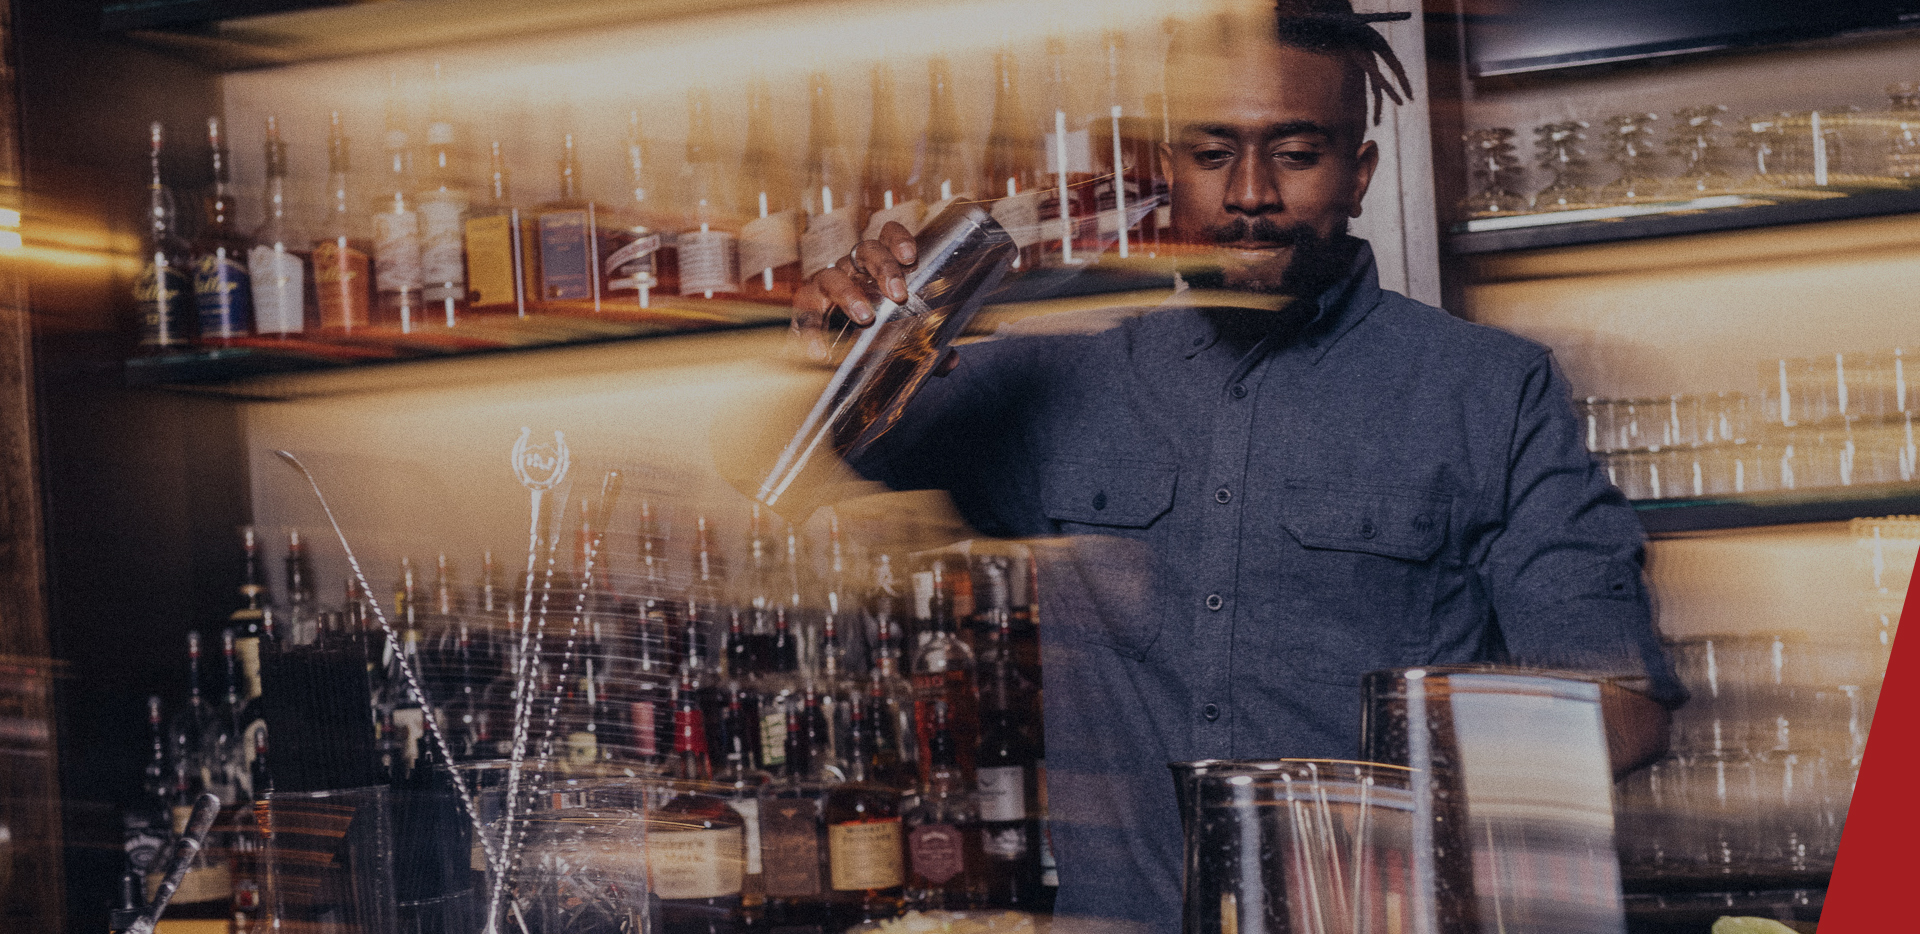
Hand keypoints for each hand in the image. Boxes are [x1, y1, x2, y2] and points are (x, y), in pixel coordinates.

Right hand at [791, 221, 917, 360]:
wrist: (838, 353)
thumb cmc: (877, 331)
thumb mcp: (905, 336)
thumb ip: (928, 345)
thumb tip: (950, 360)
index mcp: (879, 265)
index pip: (888, 236)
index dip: (898, 239)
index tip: (911, 257)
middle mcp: (853, 268)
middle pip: (866, 251)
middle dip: (884, 268)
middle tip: (899, 294)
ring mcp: (827, 284)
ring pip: (833, 275)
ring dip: (850, 294)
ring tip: (865, 317)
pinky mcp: (806, 307)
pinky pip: (805, 313)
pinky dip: (812, 331)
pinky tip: (821, 351)